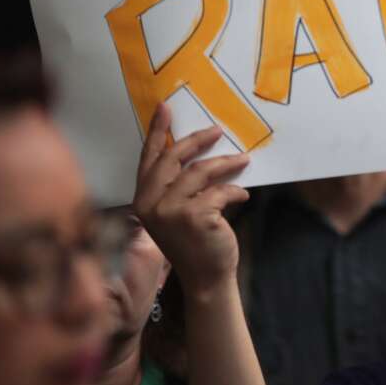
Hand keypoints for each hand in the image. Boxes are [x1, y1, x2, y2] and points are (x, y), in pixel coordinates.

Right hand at [132, 102, 250, 296]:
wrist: (205, 277)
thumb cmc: (194, 242)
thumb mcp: (177, 211)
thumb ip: (178, 186)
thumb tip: (201, 151)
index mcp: (142, 199)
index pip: (149, 157)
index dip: (157, 131)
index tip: (165, 107)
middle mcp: (150, 203)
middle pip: (174, 157)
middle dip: (198, 140)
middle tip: (218, 129)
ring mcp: (170, 210)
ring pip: (201, 171)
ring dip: (226, 163)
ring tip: (243, 160)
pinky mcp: (194, 215)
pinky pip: (219, 190)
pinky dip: (234, 191)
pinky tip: (242, 196)